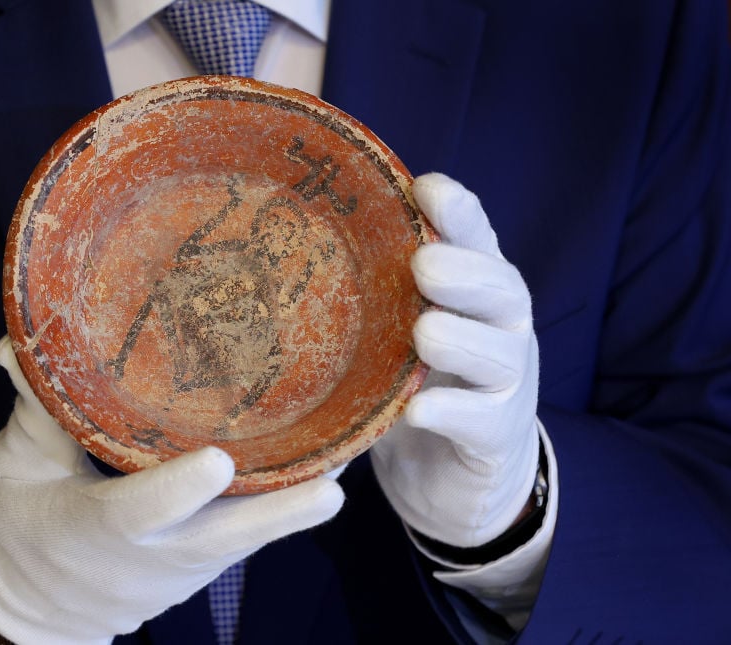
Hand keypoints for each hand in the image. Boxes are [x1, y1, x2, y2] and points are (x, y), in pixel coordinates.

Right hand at [0, 336, 344, 643]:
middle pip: (223, 540)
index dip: (177, 490)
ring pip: (247, 541)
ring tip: (351, 455)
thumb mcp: (15, 470)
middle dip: (280, 514)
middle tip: (330, 487)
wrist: (28, 609)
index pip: (138, 511)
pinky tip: (323, 467)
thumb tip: (19, 344)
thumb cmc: (18, 530)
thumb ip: (31, 412)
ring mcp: (182, 569)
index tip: (218, 463)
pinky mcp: (199, 568)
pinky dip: (283, 508)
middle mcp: (152, 557)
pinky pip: (247, 539)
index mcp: (97, 529)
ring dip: (297, 506)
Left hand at [370, 173, 539, 547]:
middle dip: (466, 273)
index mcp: (476, 289)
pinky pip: (478, 420)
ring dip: (460, 341)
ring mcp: (507, 383)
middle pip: (501, 290)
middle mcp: (502, 328)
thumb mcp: (395, 328)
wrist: (452, 475)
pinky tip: (417, 411)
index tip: (426, 187)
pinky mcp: (496, 435)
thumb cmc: (415, 381)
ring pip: (497, 353)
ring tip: (423, 333)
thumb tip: (292, 233)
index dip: (458, 213)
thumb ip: (374, 289)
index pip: (476, 240)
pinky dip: (449, 413)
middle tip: (424, 265)